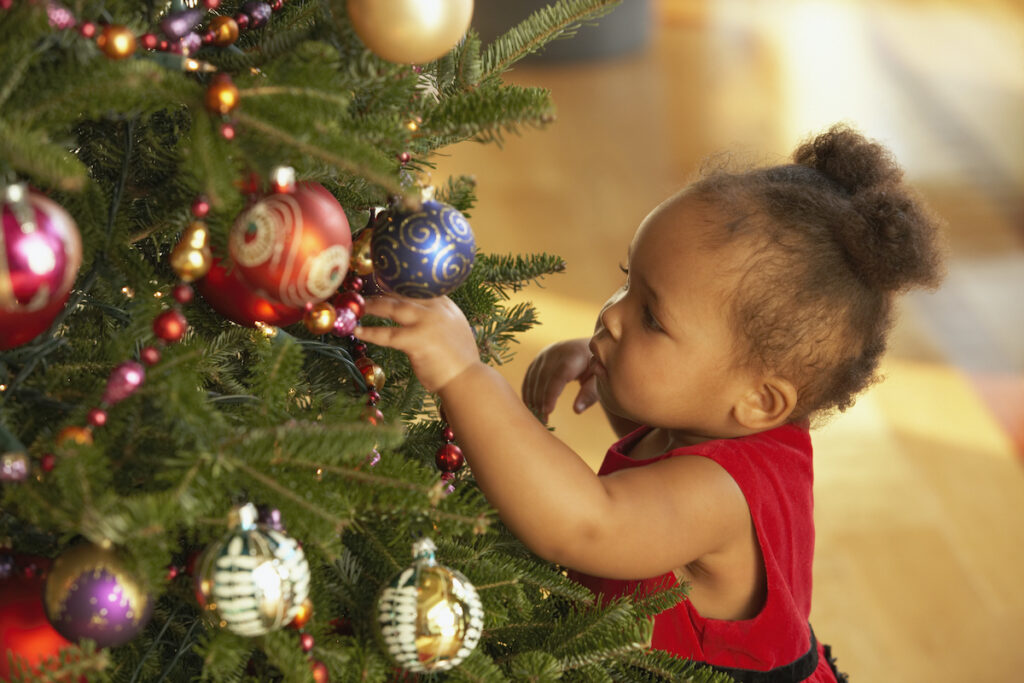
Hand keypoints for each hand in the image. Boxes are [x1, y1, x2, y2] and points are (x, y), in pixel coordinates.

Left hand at [354, 295, 480, 392]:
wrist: (467, 379)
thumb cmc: (460, 361)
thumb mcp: (455, 330)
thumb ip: (440, 318)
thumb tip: (420, 316)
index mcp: (446, 305)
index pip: (419, 287)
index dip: (399, 284)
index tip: (385, 282)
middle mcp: (436, 309)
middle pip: (403, 293)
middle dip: (382, 290)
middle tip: (366, 291)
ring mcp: (426, 323)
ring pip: (392, 307)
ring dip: (373, 305)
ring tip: (358, 307)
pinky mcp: (416, 340)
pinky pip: (387, 334)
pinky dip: (370, 332)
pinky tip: (357, 331)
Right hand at [522, 338, 597, 422]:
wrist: (587, 348)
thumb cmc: (596, 367)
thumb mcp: (598, 379)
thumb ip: (590, 394)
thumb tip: (577, 410)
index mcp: (574, 355)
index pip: (559, 376)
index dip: (551, 394)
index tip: (548, 412)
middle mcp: (556, 352)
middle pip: (543, 377)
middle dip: (540, 399)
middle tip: (542, 420)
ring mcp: (545, 354)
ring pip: (533, 377)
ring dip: (532, 398)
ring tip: (537, 417)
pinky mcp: (538, 360)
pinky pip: (529, 377)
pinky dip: (527, 392)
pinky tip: (530, 407)